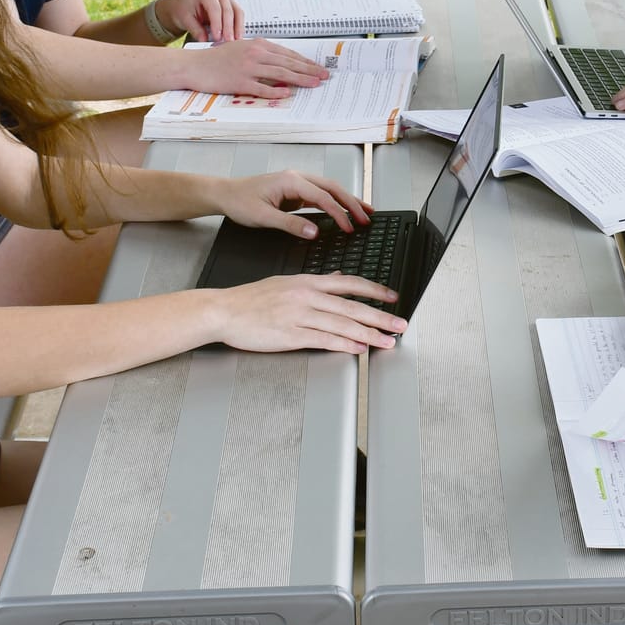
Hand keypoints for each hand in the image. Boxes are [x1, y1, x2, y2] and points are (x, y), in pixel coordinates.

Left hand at [154, 0, 244, 43]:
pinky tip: (236, 37)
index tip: (218, 38)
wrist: (182, 5)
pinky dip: (238, 26)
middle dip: (229, 27)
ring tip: (235, 41)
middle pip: (228, 10)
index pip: (215, 8)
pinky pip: (238, 14)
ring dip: (238, 27)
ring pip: (237, 11)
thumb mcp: (185, 19)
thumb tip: (205, 40)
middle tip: (228, 41)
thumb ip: (196, 29)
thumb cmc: (182, 9)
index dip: (218, 24)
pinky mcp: (231, 3)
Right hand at [183, 39, 329, 98]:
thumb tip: (280, 64)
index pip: (287, 53)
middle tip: (325, 75)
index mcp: (257, 44)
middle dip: (309, 70)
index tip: (318, 67)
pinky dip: (275, 91)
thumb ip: (260, 55)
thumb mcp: (241, 49)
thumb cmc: (217, 59)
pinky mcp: (239, 82)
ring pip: (280, 74)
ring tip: (315, 84)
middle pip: (288, 63)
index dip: (305, 61)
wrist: (194, 65)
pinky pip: (261, 88)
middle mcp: (255, 54)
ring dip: (300, 79)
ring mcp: (247, 68)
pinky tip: (288, 94)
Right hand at [211, 273, 404, 354]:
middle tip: (400, 324)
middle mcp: (307, 296)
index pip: (349, 283)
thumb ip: (315, 282)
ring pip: (342, 324)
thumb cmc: (251, 299)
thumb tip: (338, 276)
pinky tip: (358, 348)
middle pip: (352, 306)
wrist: (224, 310)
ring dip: (369, 334)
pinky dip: (344, 344)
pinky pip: (323, 339)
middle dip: (380, 317)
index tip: (393, 297)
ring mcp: (299, 315)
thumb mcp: (286, 282)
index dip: (375, 290)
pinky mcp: (290, 335)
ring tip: (386, 341)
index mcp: (307, 282)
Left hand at [222, 170, 370, 237]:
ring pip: (329, 190)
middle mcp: (297, 178)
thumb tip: (314, 232)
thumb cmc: (240, 202)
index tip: (349, 227)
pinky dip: (334, 204)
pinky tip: (343, 212)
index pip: (323, 197)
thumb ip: (290, 224)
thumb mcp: (264, 217)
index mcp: (291, 181)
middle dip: (352, 203)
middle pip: (332, 188)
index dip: (339, 213)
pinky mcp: (295, 192)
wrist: (225, 194)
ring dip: (347, 201)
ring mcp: (297, 184)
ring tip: (364, 212)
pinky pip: (320, 196)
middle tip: (366, 218)